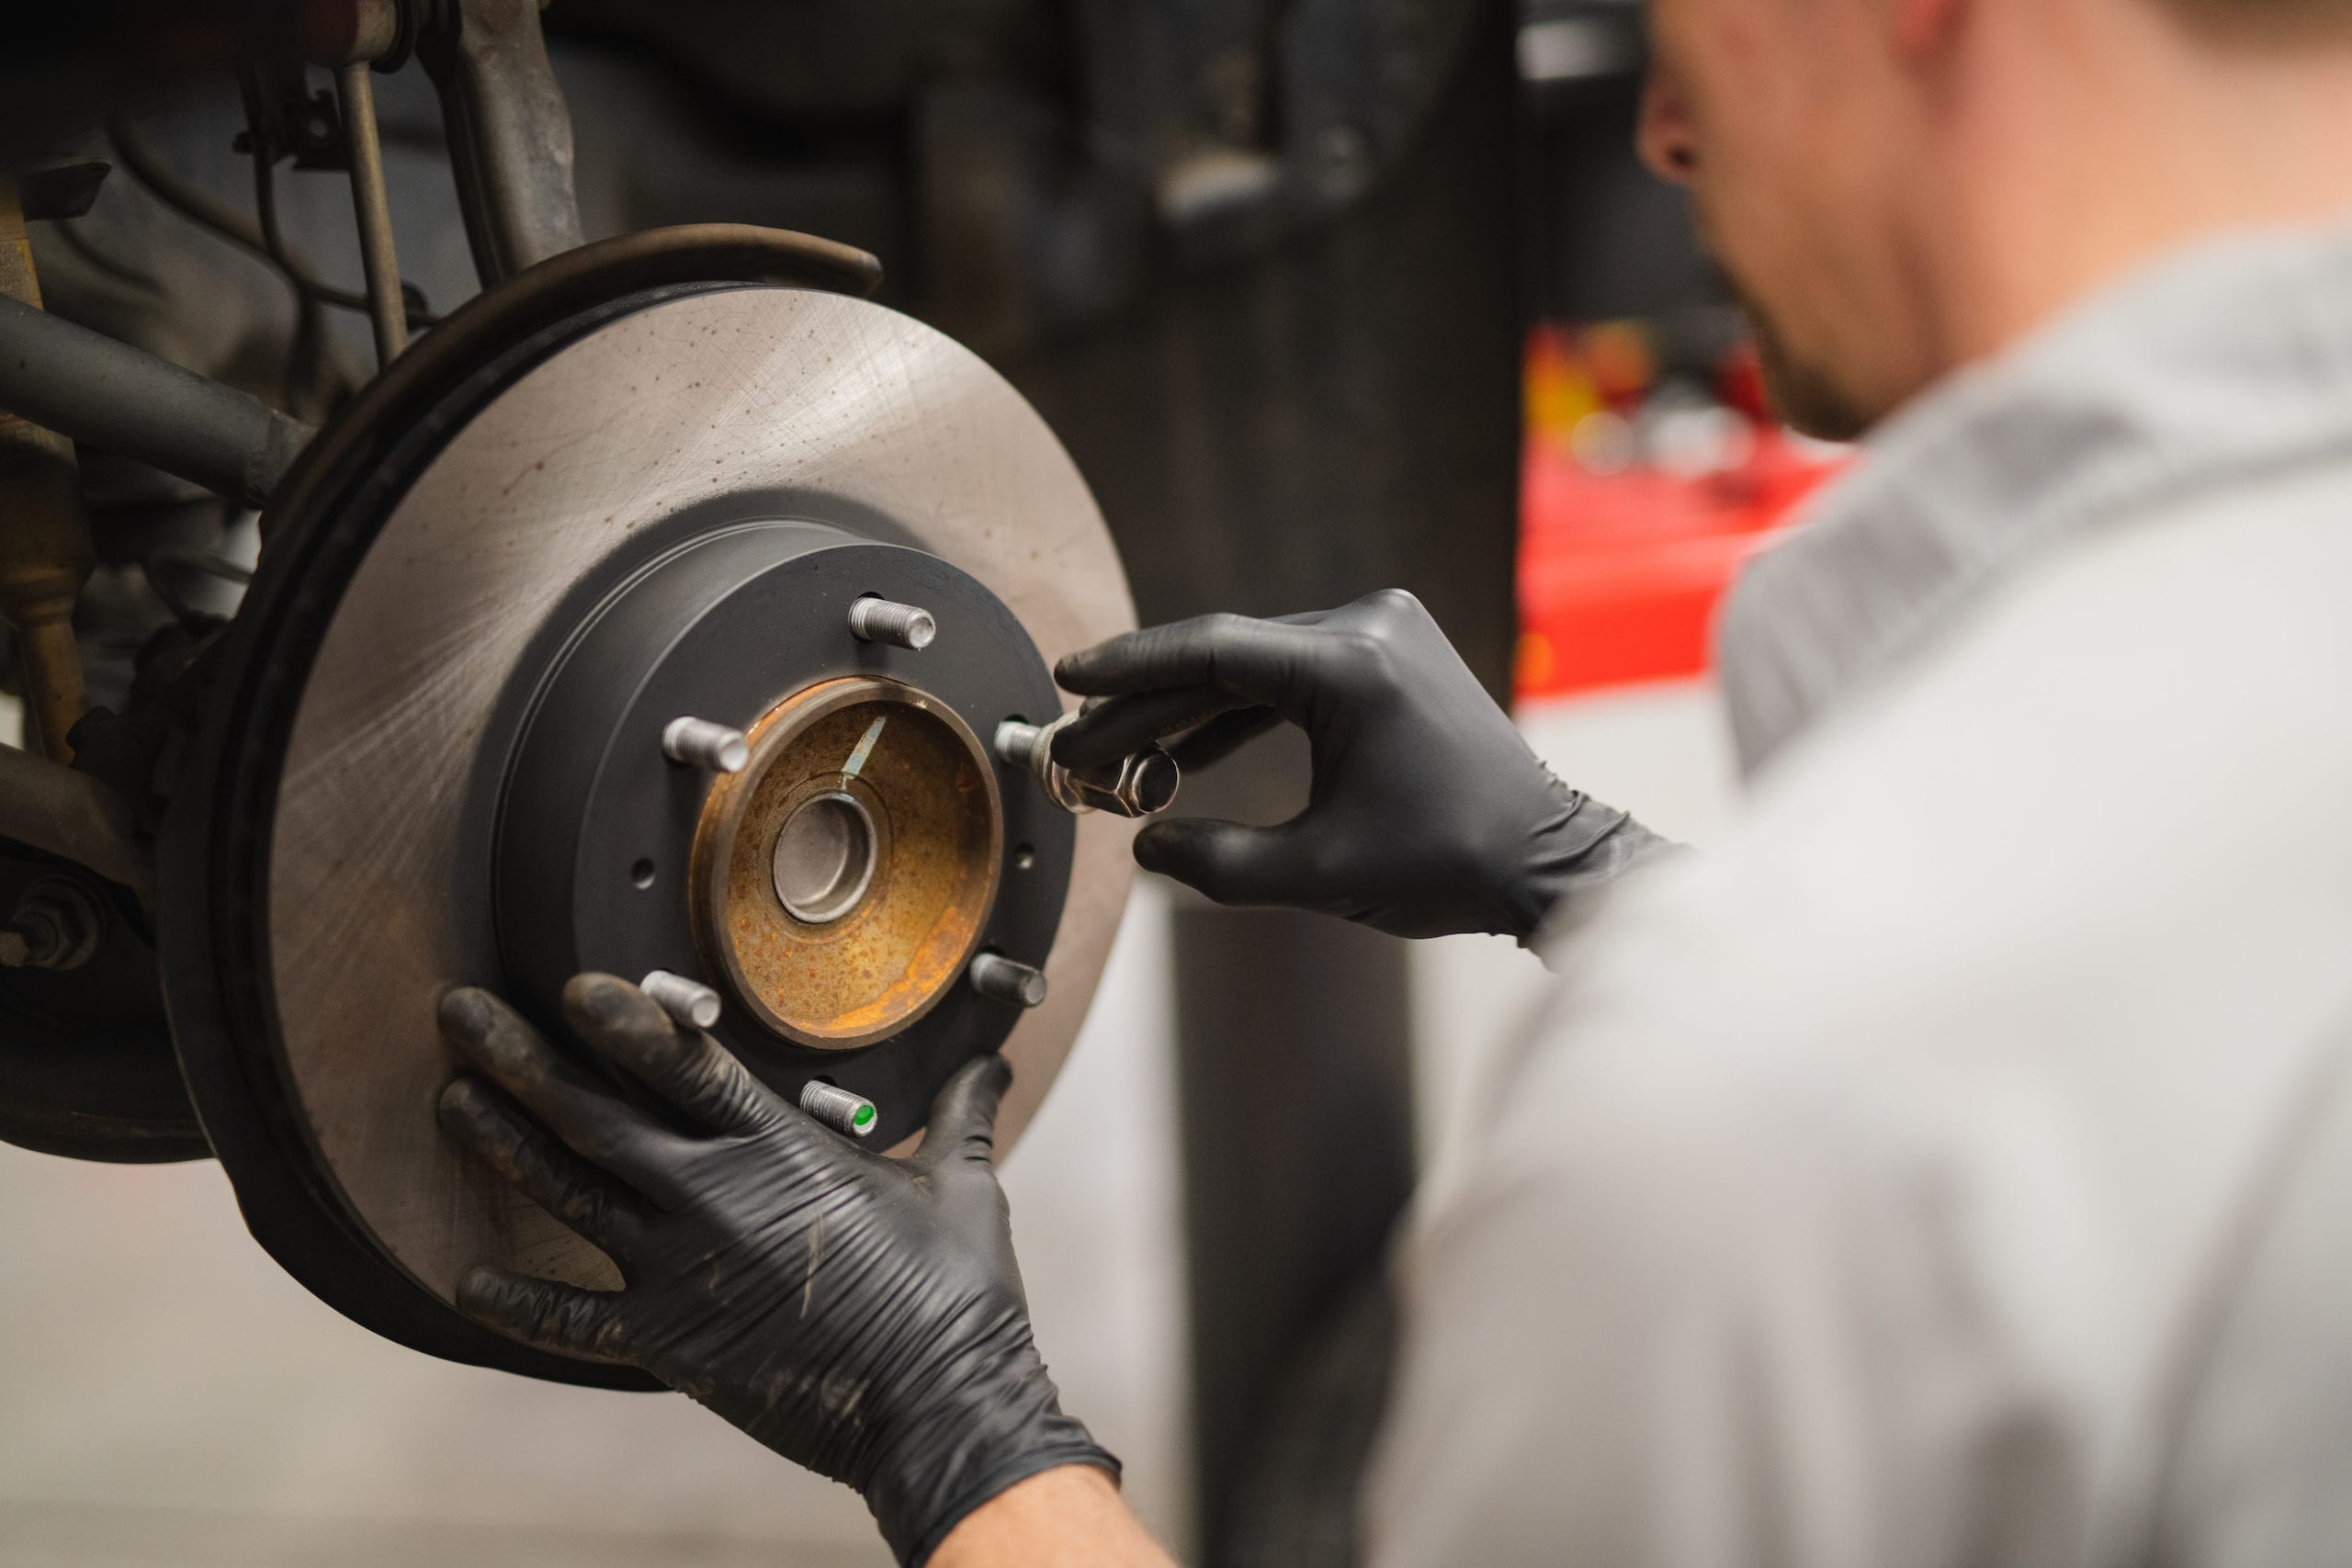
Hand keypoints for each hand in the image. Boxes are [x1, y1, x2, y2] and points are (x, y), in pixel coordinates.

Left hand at [435, 975, 1114, 1566]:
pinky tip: (466, 1280)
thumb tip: (992, 1064)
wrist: (937, 1404)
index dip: (619, 1017)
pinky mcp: (668, 1341)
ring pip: (567, 1192)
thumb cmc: (956, 1295)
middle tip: (461, 1011)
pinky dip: (518, 1301)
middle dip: (519, 1056)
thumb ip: (961, 1115)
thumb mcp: (963, 1186)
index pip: (680, 1062)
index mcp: (780, 1149)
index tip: (571, 985)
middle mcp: (712, 1197)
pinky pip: (573, 1318)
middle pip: (593, 1112)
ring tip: (450, 1097)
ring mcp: (680, 1270)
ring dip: (501, 1142)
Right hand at [1055, 589, 1657, 940]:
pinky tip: (1186, 749)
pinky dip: (1242, 710)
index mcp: (1352, 665)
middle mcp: (1370, 626)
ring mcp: (1386, 633)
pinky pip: (1295, 674)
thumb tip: (1144, 847)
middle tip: (1079, 738)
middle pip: (1227, 655)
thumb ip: (1219, 862)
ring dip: (1189, 710)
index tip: (1070, 677)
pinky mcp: (1393, 655)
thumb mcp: (1319, 875)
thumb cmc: (1448, 864)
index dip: (1130, 668)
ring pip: (1257, 664)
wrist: (1546, 859)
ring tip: (1118, 750)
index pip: (1212, 650)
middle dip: (1147, 702)